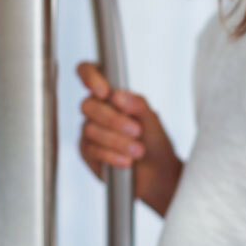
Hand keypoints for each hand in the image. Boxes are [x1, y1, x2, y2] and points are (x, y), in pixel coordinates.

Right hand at [76, 62, 183, 216]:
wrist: (158, 173)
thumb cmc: (154, 140)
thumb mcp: (151, 118)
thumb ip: (137, 103)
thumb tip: (117, 96)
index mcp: (110, 93)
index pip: (88, 72)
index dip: (90, 77)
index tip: (104, 92)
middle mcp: (97, 109)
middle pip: (88, 105)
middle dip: (113, 119)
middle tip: (136, 130)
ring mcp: (89, 130)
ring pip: (90, 129)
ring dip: (117, 140)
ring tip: (138, 150)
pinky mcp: (87, 151)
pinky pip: (92, 149)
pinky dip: (112, 155)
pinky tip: (126, 160)